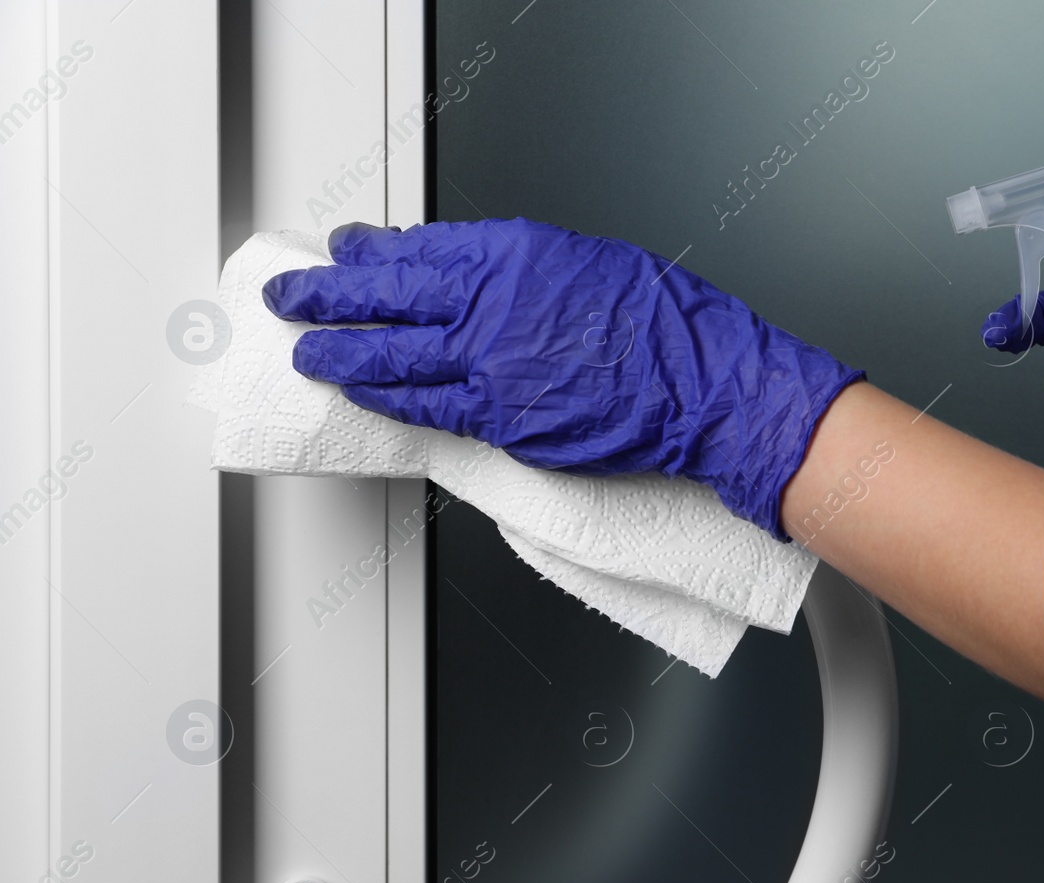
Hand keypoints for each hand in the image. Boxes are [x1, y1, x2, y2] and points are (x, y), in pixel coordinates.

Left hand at [263, 220, 862, 538]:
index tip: (344, 251)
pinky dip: (387, 399)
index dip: (370, 254)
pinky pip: (427, 407)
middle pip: (386, 297)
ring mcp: (490, 366)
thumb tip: (474, 272)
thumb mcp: (589, 261)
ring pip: (392, 358)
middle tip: (290, 295)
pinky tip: (361, 393)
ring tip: (306, 350)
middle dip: (326, 296)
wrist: (701, 385)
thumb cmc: (663, 323)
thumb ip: (522, 267)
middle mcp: (491, 305)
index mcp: (514, 254)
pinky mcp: (501, 419)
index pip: (418, 250)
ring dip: (341, 353)